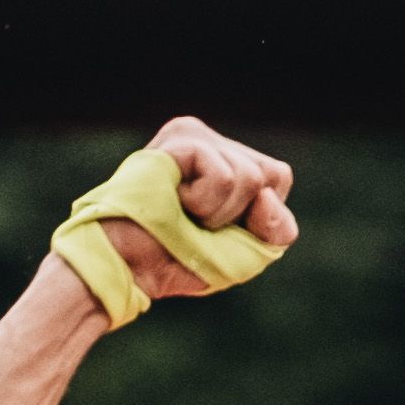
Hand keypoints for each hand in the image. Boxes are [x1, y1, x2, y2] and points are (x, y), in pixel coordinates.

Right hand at [83, 110, 296, 306]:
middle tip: (195, 223)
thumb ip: (277, 229)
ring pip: (250, 177)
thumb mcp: (246, 254)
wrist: (127, 268)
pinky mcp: (179, 140)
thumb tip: (266, 195)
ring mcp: (193, 135)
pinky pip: (224, 177)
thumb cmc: (179, 260)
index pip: (277, 177)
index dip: (261, 214)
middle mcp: (209, 140)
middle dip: (239, 216)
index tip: (221, 229)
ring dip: (218, 214)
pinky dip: (205, 204)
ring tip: (181, 213)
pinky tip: (174, 201)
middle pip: (269, 174)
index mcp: (224, 159)